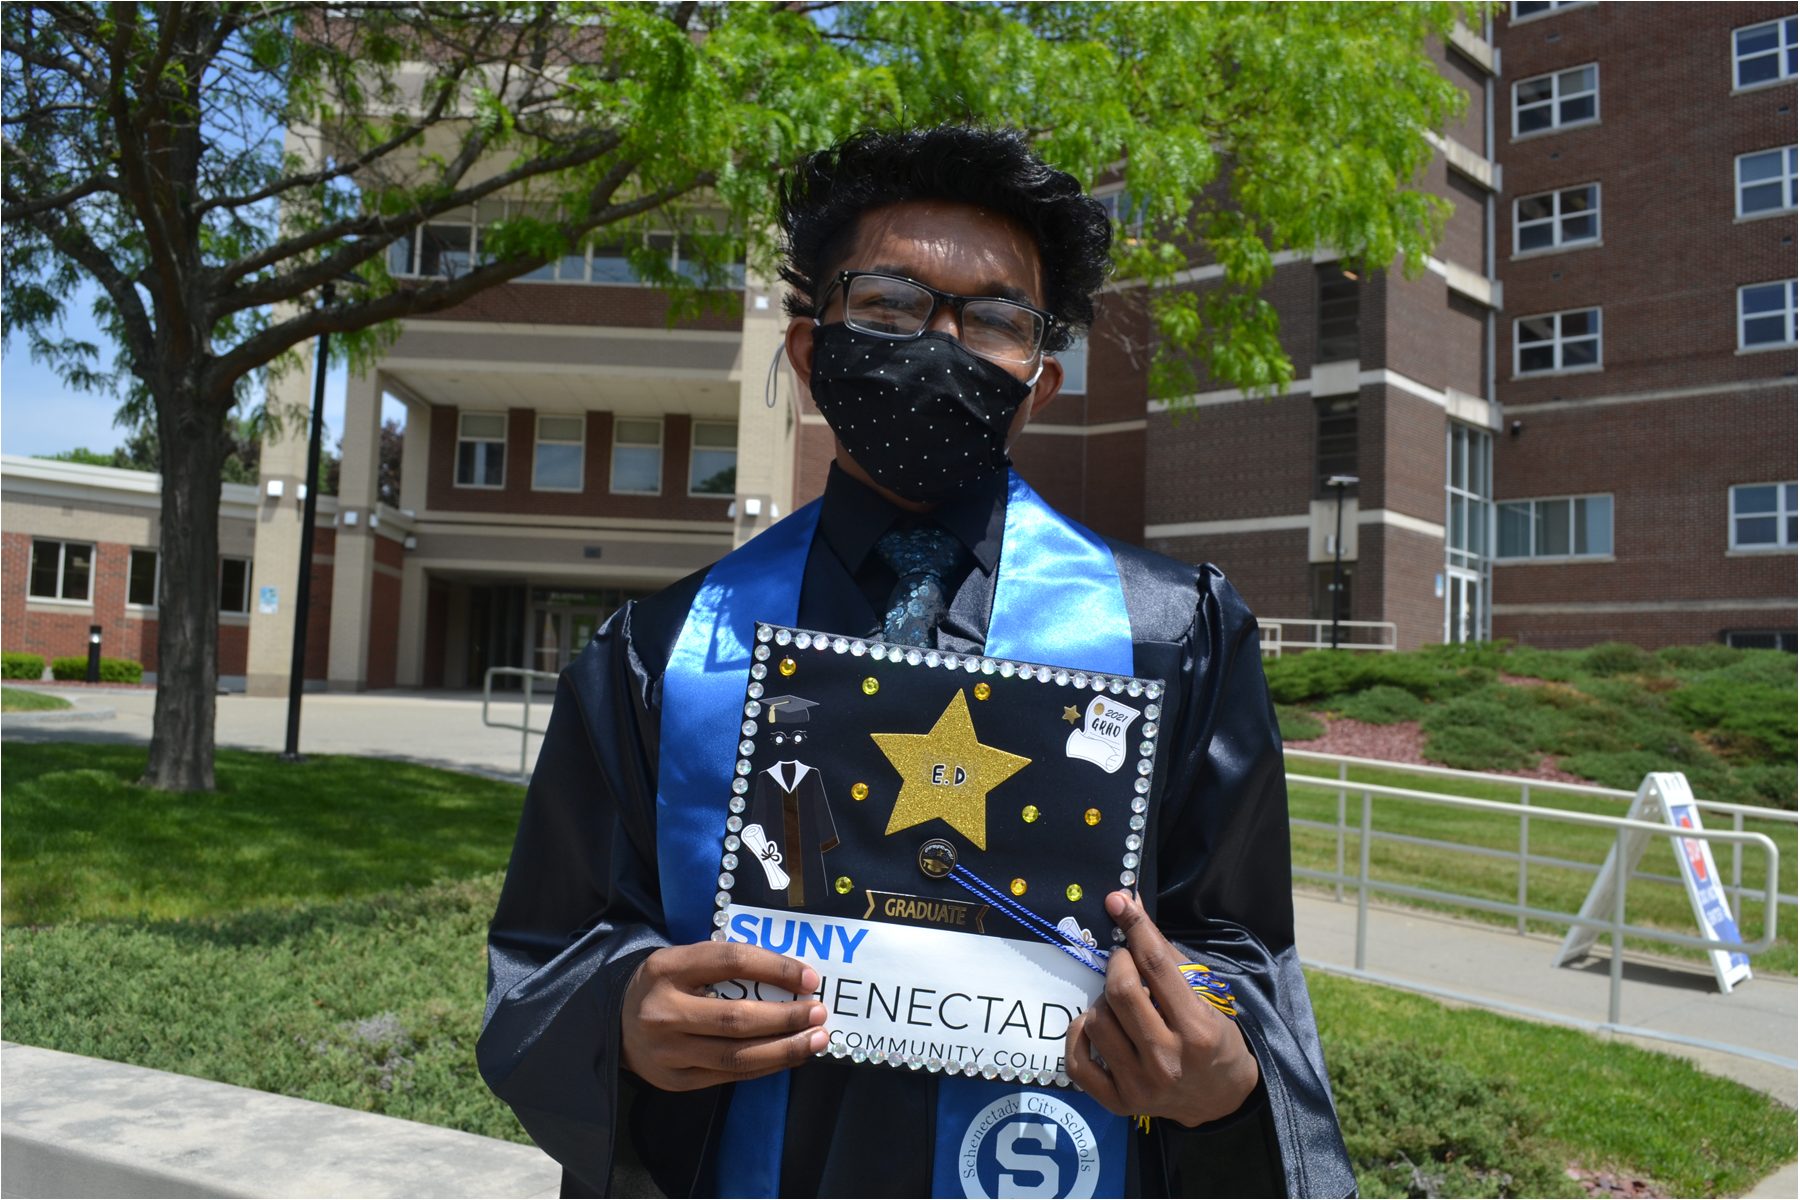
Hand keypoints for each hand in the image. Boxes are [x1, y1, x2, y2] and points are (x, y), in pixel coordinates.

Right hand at [621, 942, 828, 1090]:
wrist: (615, 1021)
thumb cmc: (666, 984)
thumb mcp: (685, 960)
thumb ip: (728, 965)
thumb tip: (793, 979)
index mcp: (668, 968)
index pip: (730, 961)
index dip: (775, 968)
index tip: (809, 978)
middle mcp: (664, 1011)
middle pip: (737, 1018)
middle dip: (787, 1017)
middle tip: (819, 1012)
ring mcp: (667, 1051)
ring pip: (736, 1056)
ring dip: (785, 1049)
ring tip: (816, 1040)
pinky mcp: (675, 1080)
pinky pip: (729, 1076)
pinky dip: (766, 1067)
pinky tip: (790, 1056)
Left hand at [1063, 891, 1259, 1126]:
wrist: (1221, 1098)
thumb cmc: (1213, 1038)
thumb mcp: (1205, 994)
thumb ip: (1164, 952)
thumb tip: (1128, 901)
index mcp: (1197, 1029)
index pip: (1156, 965)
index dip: (1134, 927)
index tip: (1118, 902)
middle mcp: (1168, 1060)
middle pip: (1120, 991)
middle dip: (1117, 963)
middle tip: (1124, 962)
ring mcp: (1141, 1085)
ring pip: (1097, 1020)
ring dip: (1103, 1001)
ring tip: (1120, 1004)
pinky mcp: (1118, 1103)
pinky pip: (1076, 1060)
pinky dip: (1079, 1035)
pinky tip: (1096, 1026)